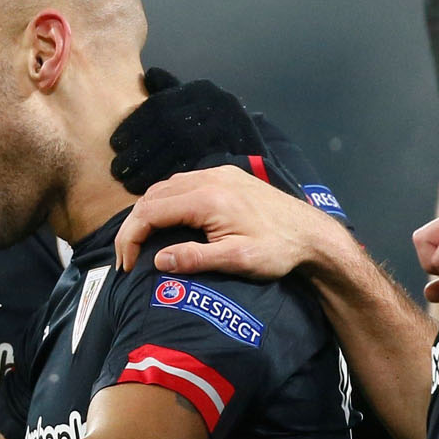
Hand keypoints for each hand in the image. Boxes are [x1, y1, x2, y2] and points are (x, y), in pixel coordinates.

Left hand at [110, 68, 265, 193]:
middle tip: (117, 170)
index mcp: (203, 92)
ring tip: (130, 183)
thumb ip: (174, 92)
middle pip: (168, 126)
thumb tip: (150, 75)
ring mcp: (228, 129)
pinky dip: (174, 179)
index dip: (135, 126)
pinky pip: (198, 166)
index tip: (116, 144)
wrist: (266, 158)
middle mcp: (217, 105)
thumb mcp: (202, 106)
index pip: (160, 105)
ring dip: (151, 167)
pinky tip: (157, 193)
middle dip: (140, 150)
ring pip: (181, 146)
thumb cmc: (223, 134)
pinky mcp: (235, 155)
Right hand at [114, 165, 333, 277]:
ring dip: (149, 211)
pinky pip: (184, 182)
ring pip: (167, 186)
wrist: (312, 234)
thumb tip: (158, 260)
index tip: (127, 264)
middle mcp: (209, 178)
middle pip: (153, 196)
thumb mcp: (237, 260)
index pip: (150, 211)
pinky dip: (166, 200)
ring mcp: (219, 174)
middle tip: (128, 257)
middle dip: (134, 226)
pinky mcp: (228, 176)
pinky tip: (167, 220)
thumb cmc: (278, 250)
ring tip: (142, 242)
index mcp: (208, 198)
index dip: (130, 238)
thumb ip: (195, 259)